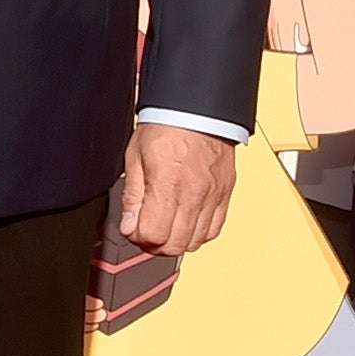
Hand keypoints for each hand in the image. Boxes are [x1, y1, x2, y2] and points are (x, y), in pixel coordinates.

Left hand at [117, 122, 236, 256]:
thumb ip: (132, 196)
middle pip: (175, 246)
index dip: (137, 236)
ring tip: (165, 226)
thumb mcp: (136, 157)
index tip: (133, 227)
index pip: (153, 236)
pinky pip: (214, 229)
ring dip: (177, 241)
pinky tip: (186, 222)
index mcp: (168, 185)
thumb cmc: (167, 126)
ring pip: (195, 242)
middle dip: (155, 244)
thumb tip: (129, 224)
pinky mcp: (224, 194)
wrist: (196, 109)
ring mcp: (212, 196)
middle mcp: (194, 194)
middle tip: (146, 231)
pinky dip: (198, 233)